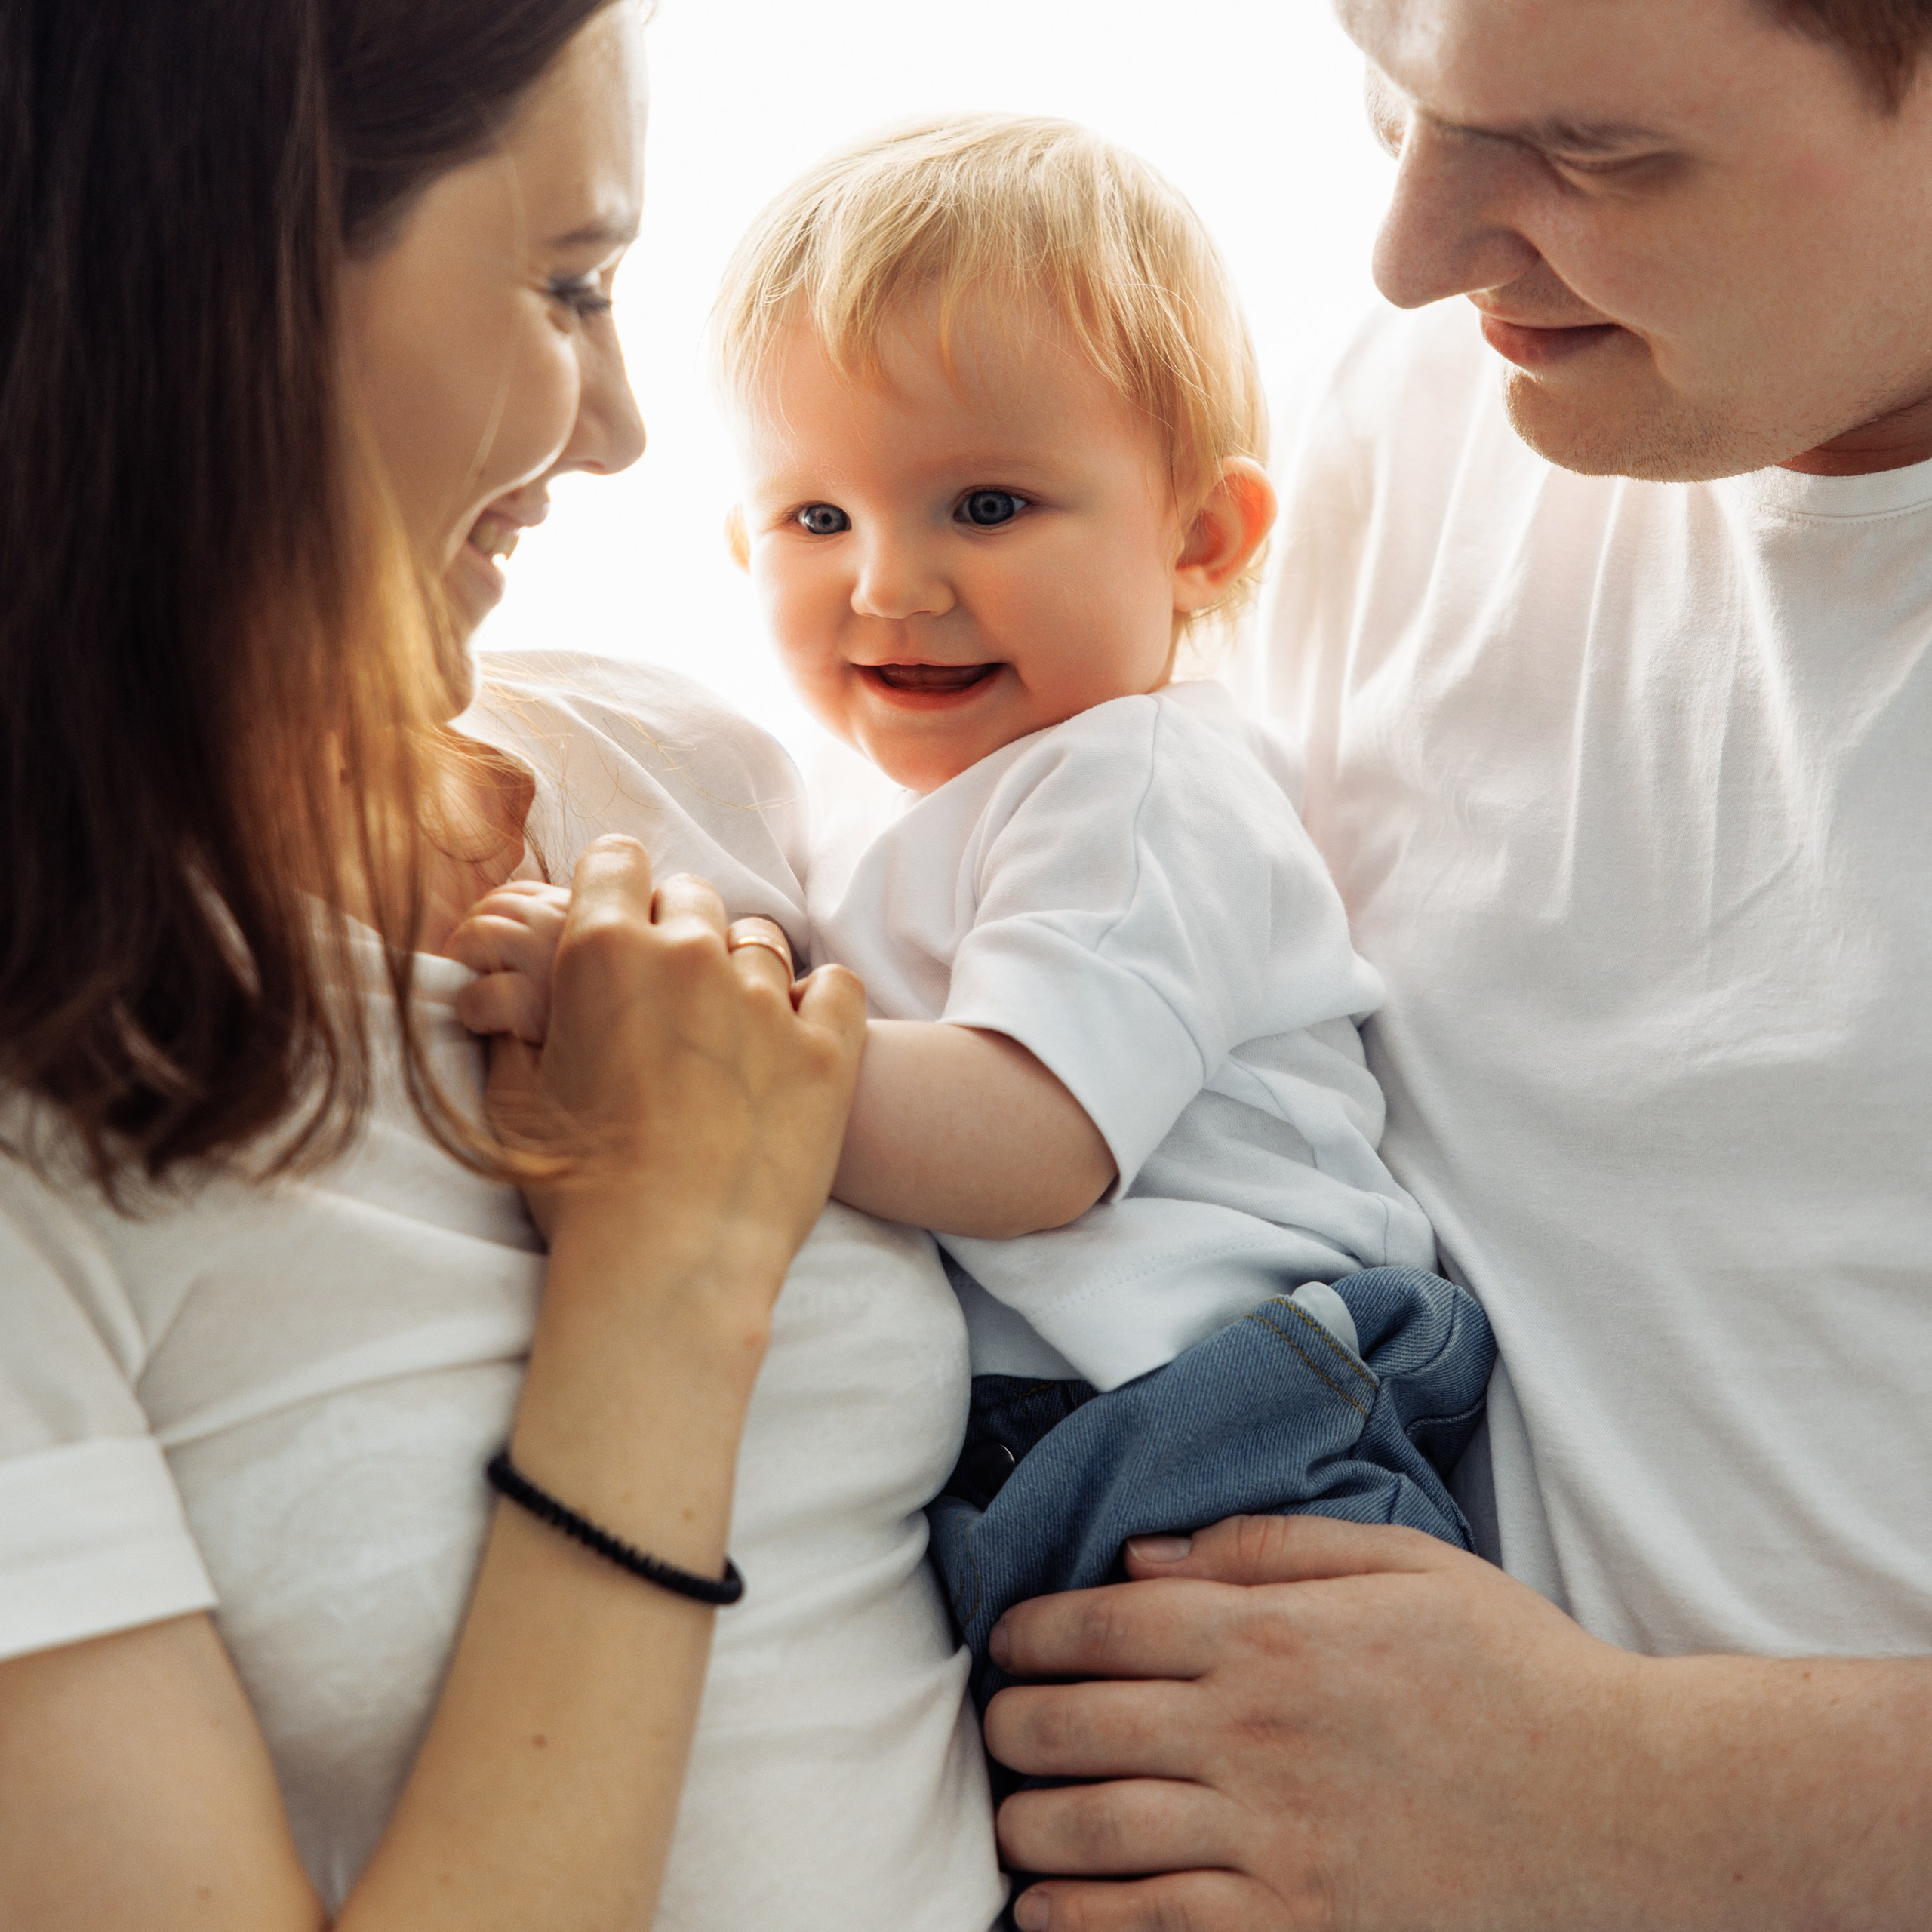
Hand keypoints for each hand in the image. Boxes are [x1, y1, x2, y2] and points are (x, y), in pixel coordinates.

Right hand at [455, 838, 863, 1302]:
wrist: (670, 1265)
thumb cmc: (577, 1191)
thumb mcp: (514, 1099)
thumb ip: (514, 1025)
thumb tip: (503, 995)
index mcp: (602, 951)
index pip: (616, 860)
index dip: (613, 888)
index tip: (616, 923)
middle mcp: (687, 955)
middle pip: (690, 896)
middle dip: (675, 932)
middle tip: (665, 999)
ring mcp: (765, 1000)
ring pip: (759, 940)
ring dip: (740, 973)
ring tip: (725, 1034)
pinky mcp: (827, 1050)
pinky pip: (834, 985)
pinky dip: (817, 1003)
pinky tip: (795, 1037)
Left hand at [984, 1514, 1646, 1931]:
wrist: (1630, 1812)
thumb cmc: (1516, 1672)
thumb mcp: (1403, 1565)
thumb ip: (1266, 1545)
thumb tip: (1142, 1555)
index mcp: (1270, 1637)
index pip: (1098, 1626)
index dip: (1030, 1631)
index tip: (1006, 1642)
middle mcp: (1251, 1736)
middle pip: (1070, 1727)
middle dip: (1010, 1725)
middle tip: (997, 1726)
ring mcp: (1271, 1844)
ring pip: (1090, 1834)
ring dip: (1024, 1824)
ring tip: (1009, 1815)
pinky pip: (1153, 1929)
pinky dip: (1078, 1921)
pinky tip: (1044, 1908)